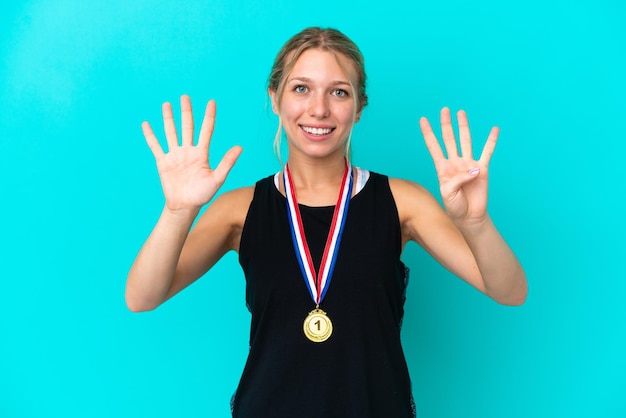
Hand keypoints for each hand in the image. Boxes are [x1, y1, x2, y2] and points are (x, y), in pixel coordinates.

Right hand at [142, 95, 241, 211]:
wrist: (185, 206)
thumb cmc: (202, 195)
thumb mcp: (217, 178)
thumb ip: (227, 162)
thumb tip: (240, 147)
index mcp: (202, 153)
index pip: (206, 130)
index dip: (209, 116)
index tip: (211, 102)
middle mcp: (188, 151)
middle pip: (187, 127)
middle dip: (186, 112)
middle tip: (185, 96)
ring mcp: (175, 155)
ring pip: (171, 132)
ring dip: (168, 119)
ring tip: (166, 104)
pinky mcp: (163, 162)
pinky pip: (155, 146)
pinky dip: (150, 136)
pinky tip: (146, 124)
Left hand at [419, 107, 497, 225]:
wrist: (468, 216)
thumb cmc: (454, 206)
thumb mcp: (448, 193)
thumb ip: (457, 179)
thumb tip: (473, 168)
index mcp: (442, 167)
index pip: (434, 146)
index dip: (428, 133)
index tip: (423, 119)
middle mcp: (454, 162)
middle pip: (449, 139)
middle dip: (446, 124)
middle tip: (444, 109)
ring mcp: (468, 164)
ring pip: (466, 141)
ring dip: (463, 127)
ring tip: (461, 113)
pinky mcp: (482, 169)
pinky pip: (488, 152)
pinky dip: (491, 140)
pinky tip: (494, 129)